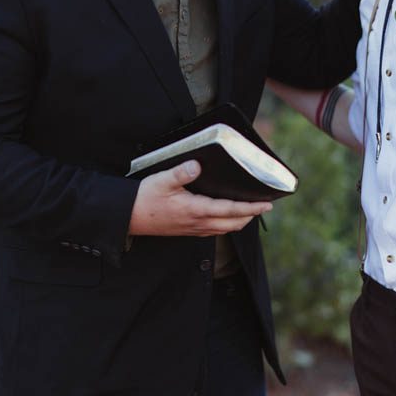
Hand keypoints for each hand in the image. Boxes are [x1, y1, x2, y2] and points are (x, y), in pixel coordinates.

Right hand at [128, 160, 272, 236]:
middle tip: (264, 206)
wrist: (129, 218)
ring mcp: (193, 229)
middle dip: (250, 215)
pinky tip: (227, 218)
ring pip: (225, 229)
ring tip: (250, 212)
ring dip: (240, 221)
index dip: (250, 208)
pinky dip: (227, 225)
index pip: (230, 210)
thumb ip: (181, 173)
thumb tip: (197, 165)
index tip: (265, 204)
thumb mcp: (162, 180)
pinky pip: (214, 231)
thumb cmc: (145, 198)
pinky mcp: (188, 230)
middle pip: (233, 223)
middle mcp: (198, 222)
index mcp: (195, 209)